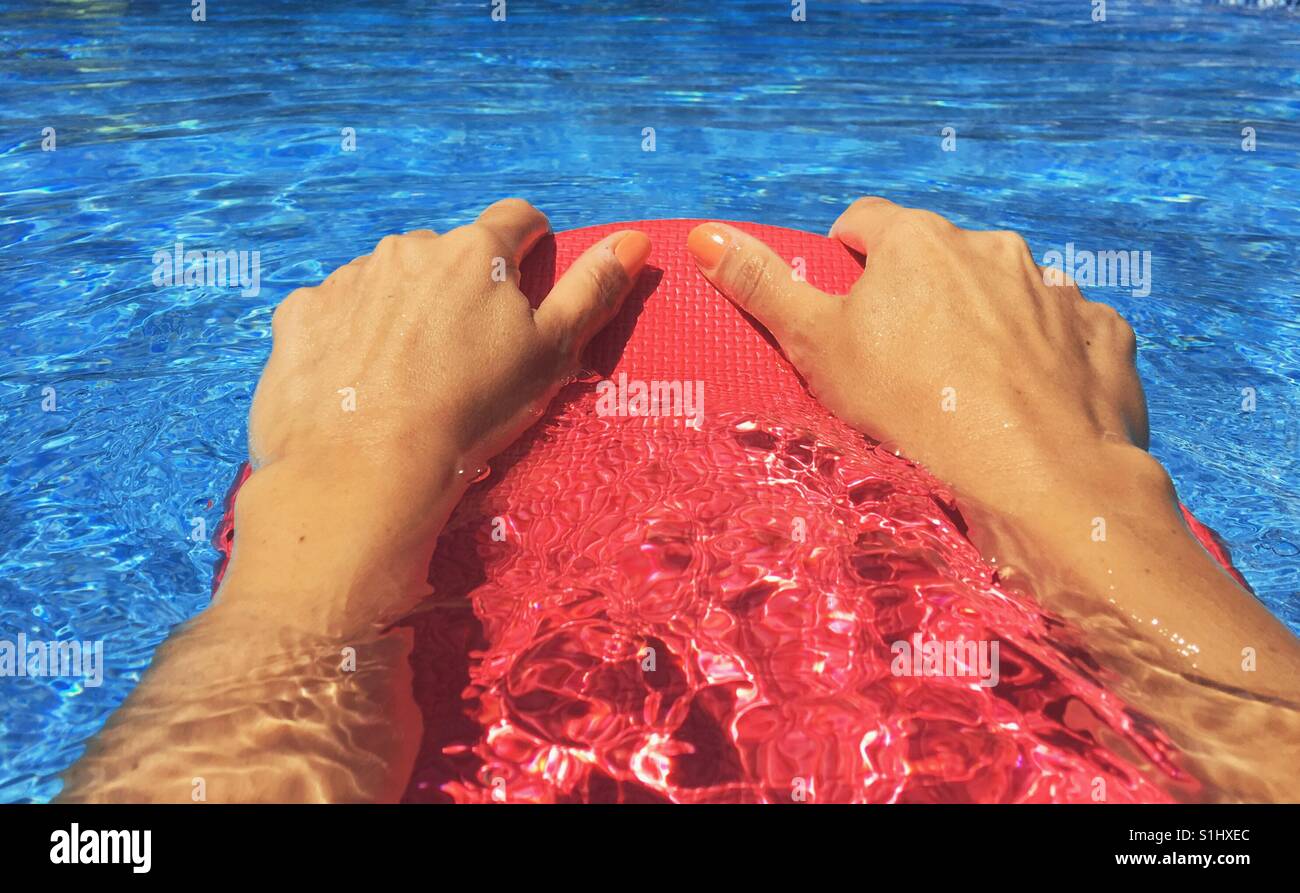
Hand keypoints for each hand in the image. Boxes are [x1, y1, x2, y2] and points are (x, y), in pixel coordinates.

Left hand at [251, 198, 649, 479]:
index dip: (529, 248)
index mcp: (475, 252)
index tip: (525, 284)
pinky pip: (334, 310)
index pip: (517, 220)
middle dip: (459, 288)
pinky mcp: (299, 314)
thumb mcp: (551, 355)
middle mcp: (408, 248)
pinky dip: (349, 334)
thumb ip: (593, 291)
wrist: (362, 470)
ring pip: (389, 281)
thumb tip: (635, 238)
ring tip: (406, 375)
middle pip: (448, 254)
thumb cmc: (471, 412)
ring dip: (403, 309)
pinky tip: (358, 381)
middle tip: (463, 354)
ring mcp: (348, 278)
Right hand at [687, 198, 1299, 744]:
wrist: (1038, 475)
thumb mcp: (817, 347)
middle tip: (901, 360)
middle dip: (919, 293)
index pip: (865, 221)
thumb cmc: (910, 405)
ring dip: (985, 320)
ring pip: (1006, 290)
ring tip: (967, 387)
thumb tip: (703, 235)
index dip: (846, 258)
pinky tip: (1029, 399)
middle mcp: (993, 246)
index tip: (844, 305)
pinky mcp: (1102, 333)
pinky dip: (1046, 352)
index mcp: (919, 241)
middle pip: (939, 256)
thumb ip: (762, 287)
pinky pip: (1066, 329)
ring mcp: (1055, 288)